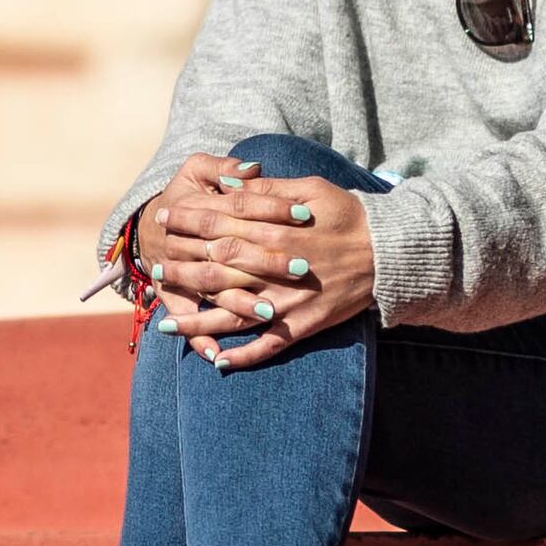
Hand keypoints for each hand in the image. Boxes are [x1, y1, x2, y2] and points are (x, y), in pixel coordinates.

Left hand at [136, 158, 373, 369]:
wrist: (391, 252)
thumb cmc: (349, 215)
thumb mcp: (311, 188)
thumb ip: (268, 191)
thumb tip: (230, 182)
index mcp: (275, 231)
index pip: (220, 224)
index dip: (189, 221)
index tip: (164, 218)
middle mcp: (275, 268)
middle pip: (217, 269)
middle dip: (182, 269)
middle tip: (153, 270)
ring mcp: (288, 301)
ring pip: (234, 315)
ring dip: (198, 323)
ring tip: (165, 327)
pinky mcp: (304, 324)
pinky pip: (270, 345)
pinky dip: (245, 357)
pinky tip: (220, 363)